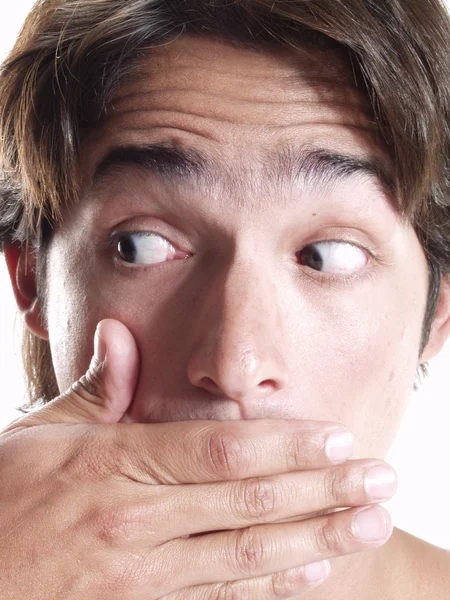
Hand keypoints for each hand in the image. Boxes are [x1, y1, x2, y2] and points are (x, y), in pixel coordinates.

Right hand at [0, 319, 396, 598]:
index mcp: (115, 468)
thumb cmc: (2, 500)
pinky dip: (273, 587)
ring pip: (248, 556)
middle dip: (324, 490)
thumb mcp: (37, 435)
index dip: (286, 444)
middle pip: (249, 501)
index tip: (338, 437)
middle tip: (382, 480)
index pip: (220, 450)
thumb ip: (95, 390)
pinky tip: (314, 572)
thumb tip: (120, 333)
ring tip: (369, 524)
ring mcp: (143, 579)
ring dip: (317, 538)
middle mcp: (138, 524)